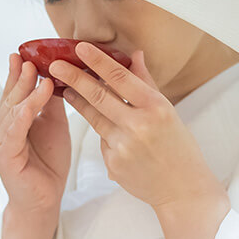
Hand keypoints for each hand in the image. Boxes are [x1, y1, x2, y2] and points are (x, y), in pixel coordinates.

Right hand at [0, 52, 70, 218]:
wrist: (44, 198)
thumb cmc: (47, 162)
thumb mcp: (53, 123)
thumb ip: (49, 101)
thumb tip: (54, 72)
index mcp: (5, 120)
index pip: (12, 91)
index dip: (17, 72)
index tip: (24, 53)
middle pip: (10, 97)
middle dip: (21, 77)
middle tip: (31, 58)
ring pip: (12, 111)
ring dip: (26, 92)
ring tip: (39, 75)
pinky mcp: (2, 155)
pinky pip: (14, 130)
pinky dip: (24, 114)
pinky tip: (33, 102)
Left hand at [52, 44, 222, 210]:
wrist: (183, 189)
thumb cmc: (178, 146)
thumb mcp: (168, 111)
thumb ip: (146, 83)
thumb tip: (134, 54)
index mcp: (156, 107)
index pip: (120, 77)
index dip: (97, 61)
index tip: (79, 48)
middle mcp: (138, 125)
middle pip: (98, 96)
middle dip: (73, 78)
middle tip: (54, 65)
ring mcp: (123, 146)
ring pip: (94, 118)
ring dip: (77, 102)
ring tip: (66, 89)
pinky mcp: (112, 163)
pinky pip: (101, 141)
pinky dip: (104, 134)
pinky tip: (115, 137)